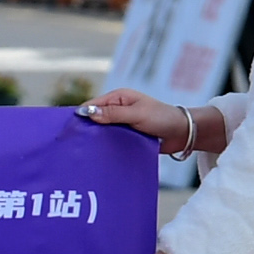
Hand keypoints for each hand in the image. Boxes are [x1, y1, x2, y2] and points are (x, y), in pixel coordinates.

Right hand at [78, 87, 205, 153]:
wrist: (183, 133)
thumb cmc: (162, 118)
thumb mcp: (137, 114)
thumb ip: (113, 113)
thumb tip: (88, 112)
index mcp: (118, 98)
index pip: (92, 104)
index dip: (81, 115)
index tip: (69, 129)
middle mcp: (117, 109)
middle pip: (94, 118)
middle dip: (86, 129)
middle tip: (73, 144)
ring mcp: (121, 123)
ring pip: (101, 131)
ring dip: (96, 140)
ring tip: (83, 152)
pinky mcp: (126, 136)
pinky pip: (111, 141)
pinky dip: (105, 147)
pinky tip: (98, 155)